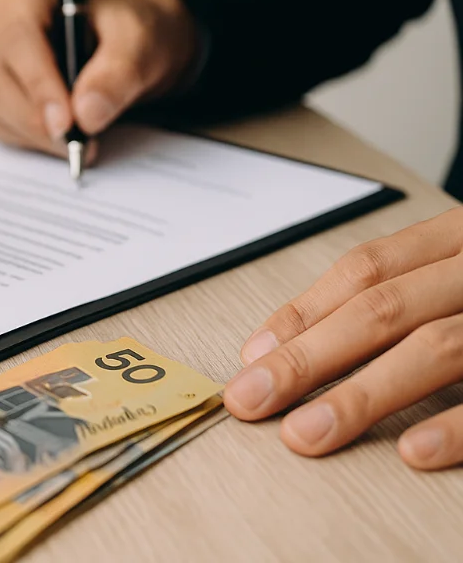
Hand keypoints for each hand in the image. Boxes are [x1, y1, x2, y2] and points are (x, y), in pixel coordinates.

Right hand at [0, 0, 198, 154]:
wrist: (123, 45)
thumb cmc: (126, 30)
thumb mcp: (140, 41)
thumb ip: (119, 72)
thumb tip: (87, 112)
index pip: (18, 33)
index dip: (38, 82)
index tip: (66, 122)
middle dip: (36, 117)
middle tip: (77, 142)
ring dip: (32, 131)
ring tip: (76, 138)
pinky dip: (24, 136)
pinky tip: (56, 132)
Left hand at [225, 208, 462, 469]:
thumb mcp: (461, 270)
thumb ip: (399, 293)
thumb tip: (287, 345)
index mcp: (457, 241)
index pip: (367, 270)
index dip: (304, 313)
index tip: (250, 357)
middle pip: (383, 309)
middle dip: (308, 358)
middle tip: (250, 400)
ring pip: (434, 346)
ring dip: (361, 394)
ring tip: (305, 434)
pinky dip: (454, 423)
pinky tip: (412, 451)